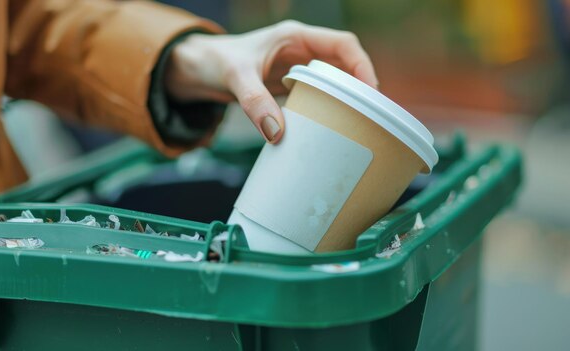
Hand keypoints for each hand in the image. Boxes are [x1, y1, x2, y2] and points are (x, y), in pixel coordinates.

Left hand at [165, 20, 377, 142]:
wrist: (198, 69)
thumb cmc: (215, 61)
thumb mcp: (235, 77)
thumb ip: (255, 101)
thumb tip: (276, 133)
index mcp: (295, 37)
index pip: (342, 44)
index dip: (361, 65)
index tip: (370, 90)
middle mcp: (301, 50)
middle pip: (345, 63)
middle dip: (360, 84)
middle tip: (371, 112)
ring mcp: (297, 68)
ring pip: (335, 79)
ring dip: (348, 97)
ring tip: (360, 120)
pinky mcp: (290, 85)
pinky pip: (319, 94)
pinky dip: (330, 106)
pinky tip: (333, 124)